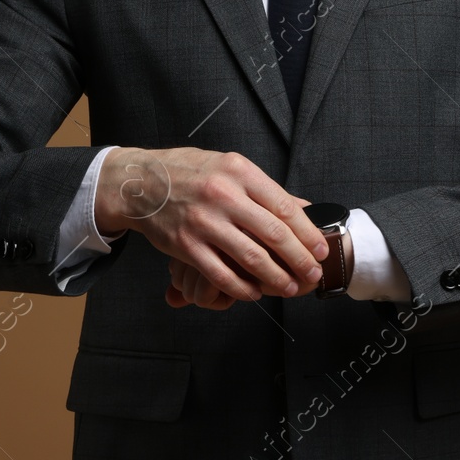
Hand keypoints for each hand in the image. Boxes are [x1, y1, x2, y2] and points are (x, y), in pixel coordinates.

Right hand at [96, 147, 327, 301]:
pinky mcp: (186, 246)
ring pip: (251, 257)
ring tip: (289, 287)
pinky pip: (221, 274)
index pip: (284, 206)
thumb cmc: (189, 172)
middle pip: (273, 233)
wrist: (139, 182)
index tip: (320, 249)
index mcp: (239, 172)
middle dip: (299, 258)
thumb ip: (264, 188)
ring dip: (275, 277)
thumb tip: (302, 208)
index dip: (307, 233)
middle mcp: (223, 195)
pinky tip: (254, 292)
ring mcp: (204, 222)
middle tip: (313, 273)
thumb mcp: (229, 167)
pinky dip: (242, 288)